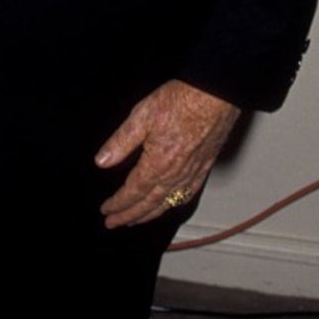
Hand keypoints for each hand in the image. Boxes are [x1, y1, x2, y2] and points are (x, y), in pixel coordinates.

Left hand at [94, 79, 239, 228]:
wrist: (216, 94)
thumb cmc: (181, 100)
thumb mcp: (141, 115)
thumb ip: (121, 142)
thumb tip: (102, 161)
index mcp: (158, 164)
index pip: (133, 192)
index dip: (118, 203)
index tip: (106, 210)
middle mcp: (176, 174)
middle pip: (149, 204)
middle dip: (130, 216)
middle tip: (114, 223)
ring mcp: (193, 172)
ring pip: (168, 203)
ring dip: (150, 214)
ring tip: (136, 220)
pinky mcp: (205, 166)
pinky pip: (188, 194)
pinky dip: (174, 204)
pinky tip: (169, 204)